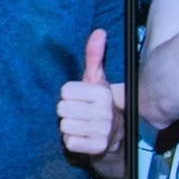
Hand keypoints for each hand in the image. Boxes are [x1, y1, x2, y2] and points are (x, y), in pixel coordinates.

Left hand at [58, 29, 116, 155]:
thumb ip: (94, 56)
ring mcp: (102, 130)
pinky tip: (83, 138)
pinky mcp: (98, 147)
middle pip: (61, 108)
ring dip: (70, 128)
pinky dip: (73, 142)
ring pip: (64, 126)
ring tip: (82, 126)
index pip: (65, 91)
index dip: (70, 95)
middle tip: (81, 114)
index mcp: (102, 92)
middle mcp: (105, 111)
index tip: (81, 99)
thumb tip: (99, 31)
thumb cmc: (99, 104)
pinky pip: (69, 142)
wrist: (117, 137)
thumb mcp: (97, 80)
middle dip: (68, 112)